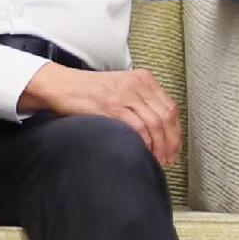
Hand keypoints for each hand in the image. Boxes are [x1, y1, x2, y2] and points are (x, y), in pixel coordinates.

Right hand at [22, 60, 184, 169]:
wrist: (62, 85)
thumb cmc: (89, 91)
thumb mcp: (122, 89)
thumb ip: (141, 103)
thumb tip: (160, 130)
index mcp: (144, 79)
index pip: (171, 108)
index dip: (176, 132)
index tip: (175, 148)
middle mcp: (138, 84)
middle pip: (166, 117)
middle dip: (171, 143)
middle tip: (169, 159)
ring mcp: (125, 94)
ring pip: (155, 124)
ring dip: (159, 146)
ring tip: (157, 160)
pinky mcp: (111, 105)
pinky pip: (137, 127)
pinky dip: (144, 144)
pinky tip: (143, 153)